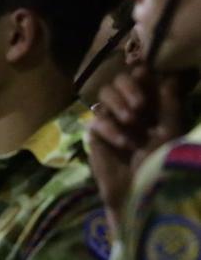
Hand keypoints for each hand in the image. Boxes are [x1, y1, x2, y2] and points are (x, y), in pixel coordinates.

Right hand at [88, 65, 186, 237]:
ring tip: (131, 121)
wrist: (140, 191)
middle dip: (129, 88)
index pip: (139, 78)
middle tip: (140, 104)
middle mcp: (128, 108)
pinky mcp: (95, 133)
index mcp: (149, 106)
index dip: (140, 74)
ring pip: (104, 94)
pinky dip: (112, 129)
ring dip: (118, 103)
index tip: (144, 74)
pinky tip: (124, 143)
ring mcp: (110, 119)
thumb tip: (167, 76)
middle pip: (117, 80)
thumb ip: (169, 104)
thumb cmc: (160, 163)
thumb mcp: (170, 132)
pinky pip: (97, 120)